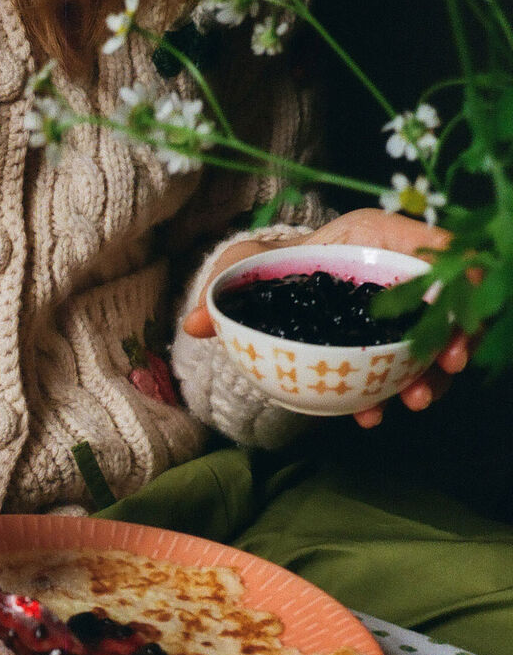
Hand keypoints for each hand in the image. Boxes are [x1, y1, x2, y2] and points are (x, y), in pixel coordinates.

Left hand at [182, 209, 468, 427]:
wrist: (263, 291)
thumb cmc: (264, 269)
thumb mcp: (241, 271)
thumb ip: (221, 292)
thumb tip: (193, 323)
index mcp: (371, 238)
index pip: (429, 243)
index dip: (456, 267)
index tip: (461, 297)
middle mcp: (391, 272)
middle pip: (444, 297)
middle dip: (454, 331)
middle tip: (449, 364)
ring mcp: (392, 312)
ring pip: (431, 338)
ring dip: (431, 372)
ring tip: (417, 400)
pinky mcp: (382, 344)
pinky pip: (399, 368)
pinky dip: (391, 392)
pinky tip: (372, 416)